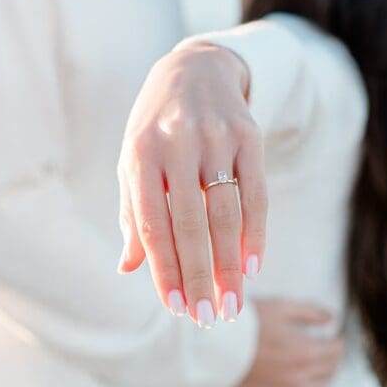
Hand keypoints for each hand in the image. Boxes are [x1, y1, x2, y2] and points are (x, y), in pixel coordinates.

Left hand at [117, 43, 266, 325]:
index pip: (152, 222)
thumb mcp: (134, 161)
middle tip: (207, 318)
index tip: (174, 307)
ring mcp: (216, 137)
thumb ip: (132, 213)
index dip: (164, 268)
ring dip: (231, 265)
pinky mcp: (249, 135)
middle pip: (191, 223)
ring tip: (232, 304)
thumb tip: (129, 268)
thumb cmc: (155, 127)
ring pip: (226, 213)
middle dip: (200, 276)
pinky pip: (256, 194)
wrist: (196, 68)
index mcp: (140, 152)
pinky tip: (253, 267)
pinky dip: (256, 234)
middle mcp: (177, 142)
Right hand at [235, 299, 343, 386]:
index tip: (334, 333)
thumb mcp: (281, 307)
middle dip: (334, 355)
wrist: (218, 345)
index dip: (338, 339)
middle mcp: (301, 374)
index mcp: (305, 350)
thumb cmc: (249, 322)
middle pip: (330, 368)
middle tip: (329, 345)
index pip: (336, 349)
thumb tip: (332, 319)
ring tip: (325, 364)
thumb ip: (310, 312)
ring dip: (328, 375)